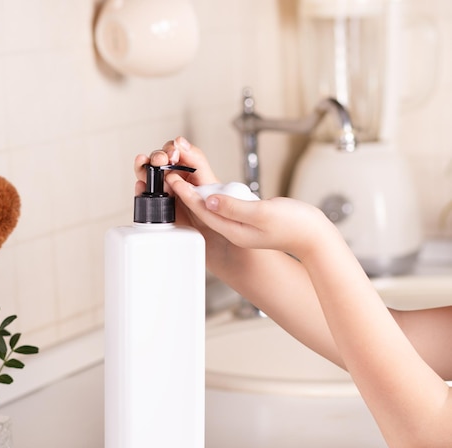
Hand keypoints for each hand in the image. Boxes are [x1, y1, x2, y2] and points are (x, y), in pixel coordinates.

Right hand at [134, 136, 218, 227]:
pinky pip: (144, 194)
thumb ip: (196, 160)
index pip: (174, 149)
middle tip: (161, 160)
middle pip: (158, 159)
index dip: (171, 148)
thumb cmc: (212, 207)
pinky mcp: (156, 204)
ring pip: (147, 173)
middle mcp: (173, 175)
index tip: (174, 154)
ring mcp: (163, 189)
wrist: (210, 232)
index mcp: (186, 166)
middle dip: (157, 156)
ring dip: (143, 167)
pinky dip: (140, 189)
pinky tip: (142, 185)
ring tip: (144, 164)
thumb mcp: (208, 181)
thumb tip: (181, 142)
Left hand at [169, 185, 334, 261]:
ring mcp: (240, 226)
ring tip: (182, 174)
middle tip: (170, 172)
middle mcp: (233, 230)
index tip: (173, 177)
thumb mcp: (263, 212)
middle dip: (184, 192)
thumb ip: (234, 207)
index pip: (203, 210)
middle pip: (202, 209)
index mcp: (234, 231)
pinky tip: (206, 186)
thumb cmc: (296, 225)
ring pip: (211, 207)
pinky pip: (223, 206)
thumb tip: (209, 200)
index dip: (186, 193)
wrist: (315, 237)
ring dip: (195, 191)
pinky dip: (211, 194)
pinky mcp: (247, 220)